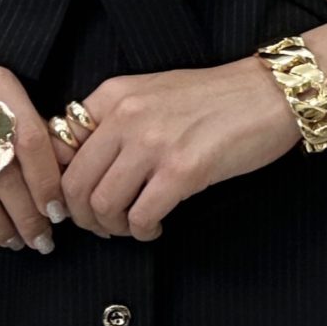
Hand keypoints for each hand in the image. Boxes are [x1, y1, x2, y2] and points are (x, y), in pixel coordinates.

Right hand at [0, 28, 67, 251]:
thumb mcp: (4, 95)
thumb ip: (33, 130)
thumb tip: (66, 178)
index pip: (31, 142)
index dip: (47, 184)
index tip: (58, 211)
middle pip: (5, 177)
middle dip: (29, 217)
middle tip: (42, 238)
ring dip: (2, 229)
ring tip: (17, 241)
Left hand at [59, 57, 299, 239]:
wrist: (269, 94)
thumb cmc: (215, 99)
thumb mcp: (152, 94)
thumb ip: (115, 120)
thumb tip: (83, 162)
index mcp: (113, 95)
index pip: (57, 146)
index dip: (58, 183)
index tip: (74, 201)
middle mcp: (126, 116)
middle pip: (73, 184)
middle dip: (83, 217)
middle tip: (100, 227)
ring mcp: (154, 143)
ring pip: (103, 205)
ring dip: (112, 228)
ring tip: (130, 228)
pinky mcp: (184, 170)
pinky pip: (141, 216)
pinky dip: (142, 231)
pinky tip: (154, 227)